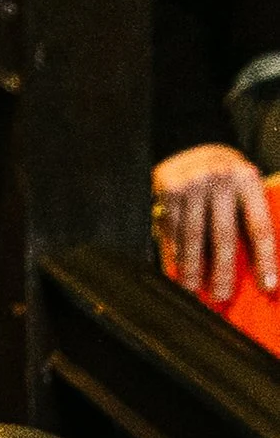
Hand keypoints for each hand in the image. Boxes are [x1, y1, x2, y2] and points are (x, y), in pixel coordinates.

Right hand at [156, 141, 277, 301]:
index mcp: (247, 178)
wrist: (187, 140)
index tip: (268, 285)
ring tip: (193, 289)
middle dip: (223, 271)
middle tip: (222, 296)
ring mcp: (193, 184)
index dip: (265, 259)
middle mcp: (221, 179)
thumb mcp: (240, 184)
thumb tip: (250, 263)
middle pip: (223, 235)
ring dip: (193, 268)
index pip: (259, 226)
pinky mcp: (169, 190)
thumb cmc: (219, 173)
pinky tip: (176, 269)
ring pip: (193, 237)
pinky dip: (174, 252)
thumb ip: (245, 213)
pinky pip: (172, 231)